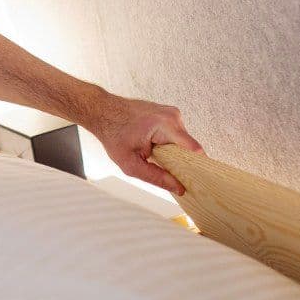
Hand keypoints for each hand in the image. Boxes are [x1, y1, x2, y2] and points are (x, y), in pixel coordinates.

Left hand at [87, 95, 204, 195]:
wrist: (103, 111)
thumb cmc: (113, 134)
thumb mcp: (130, 164)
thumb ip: (156, 177)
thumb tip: (179, 188)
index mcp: (165, 125)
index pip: (194, 149)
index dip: (196, 166)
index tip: (194, 181)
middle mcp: (173, 115)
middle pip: (189, 148)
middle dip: (178, 161)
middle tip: (159, 167)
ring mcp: (173, 113)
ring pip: (183, 143)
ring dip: (171, 153)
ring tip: (152, 154)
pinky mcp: (170, 114)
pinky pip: (177, 136)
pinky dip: (168, 144)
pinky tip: (153, 146)